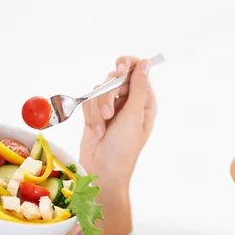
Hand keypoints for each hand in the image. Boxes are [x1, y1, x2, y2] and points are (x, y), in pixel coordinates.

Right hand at [80, 56, 156, 234]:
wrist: (102, 171)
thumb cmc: (123, 149)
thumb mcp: (134, 116)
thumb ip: (137, 87)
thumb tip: (145, 63)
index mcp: (144, 102)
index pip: (137, 71)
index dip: (128, 65)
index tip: (120, 67)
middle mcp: (129, 102)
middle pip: (115, 78)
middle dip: (109, 95)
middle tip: (110, 112)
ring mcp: (111, 108)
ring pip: (99, 90)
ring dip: (98, 109)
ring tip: (103, 128)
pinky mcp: (95, 114)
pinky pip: (89, 101)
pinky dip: (90, 116)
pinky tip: (97, 131)